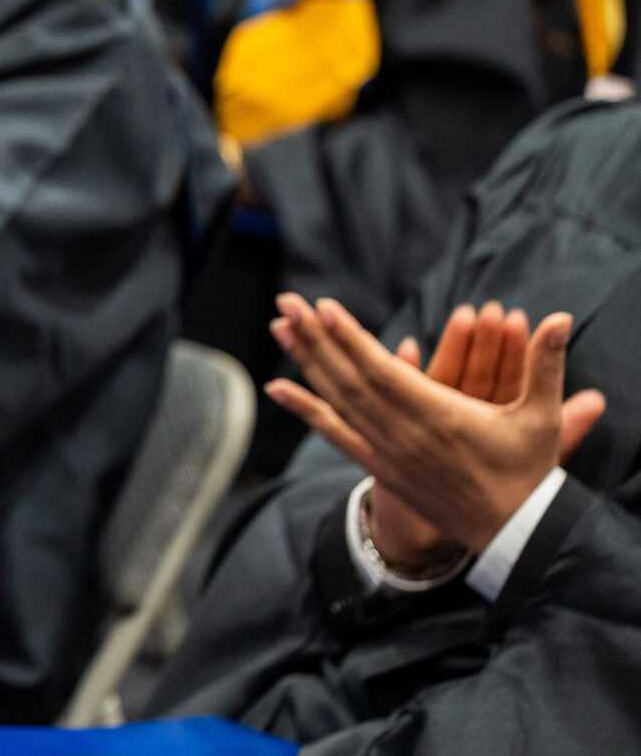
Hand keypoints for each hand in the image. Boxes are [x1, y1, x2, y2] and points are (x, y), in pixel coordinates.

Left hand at [285, 301, 522, 565]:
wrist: (515, 534)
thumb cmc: (530, 472)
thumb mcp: (543, 418)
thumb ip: (546, 364)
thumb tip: (562, 317)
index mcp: (440, 416)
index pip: (381, 370)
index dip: (350, 338)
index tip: (322, 308)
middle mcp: (404, 433)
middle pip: (348, 379)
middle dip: (315, 338)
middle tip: (286, 303)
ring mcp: (388, 452)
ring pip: (337, 401)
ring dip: (306, 362)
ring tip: (279, 329)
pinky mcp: (381, 467)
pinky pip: (335, 435)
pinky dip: (305, 410)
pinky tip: (276, 389)